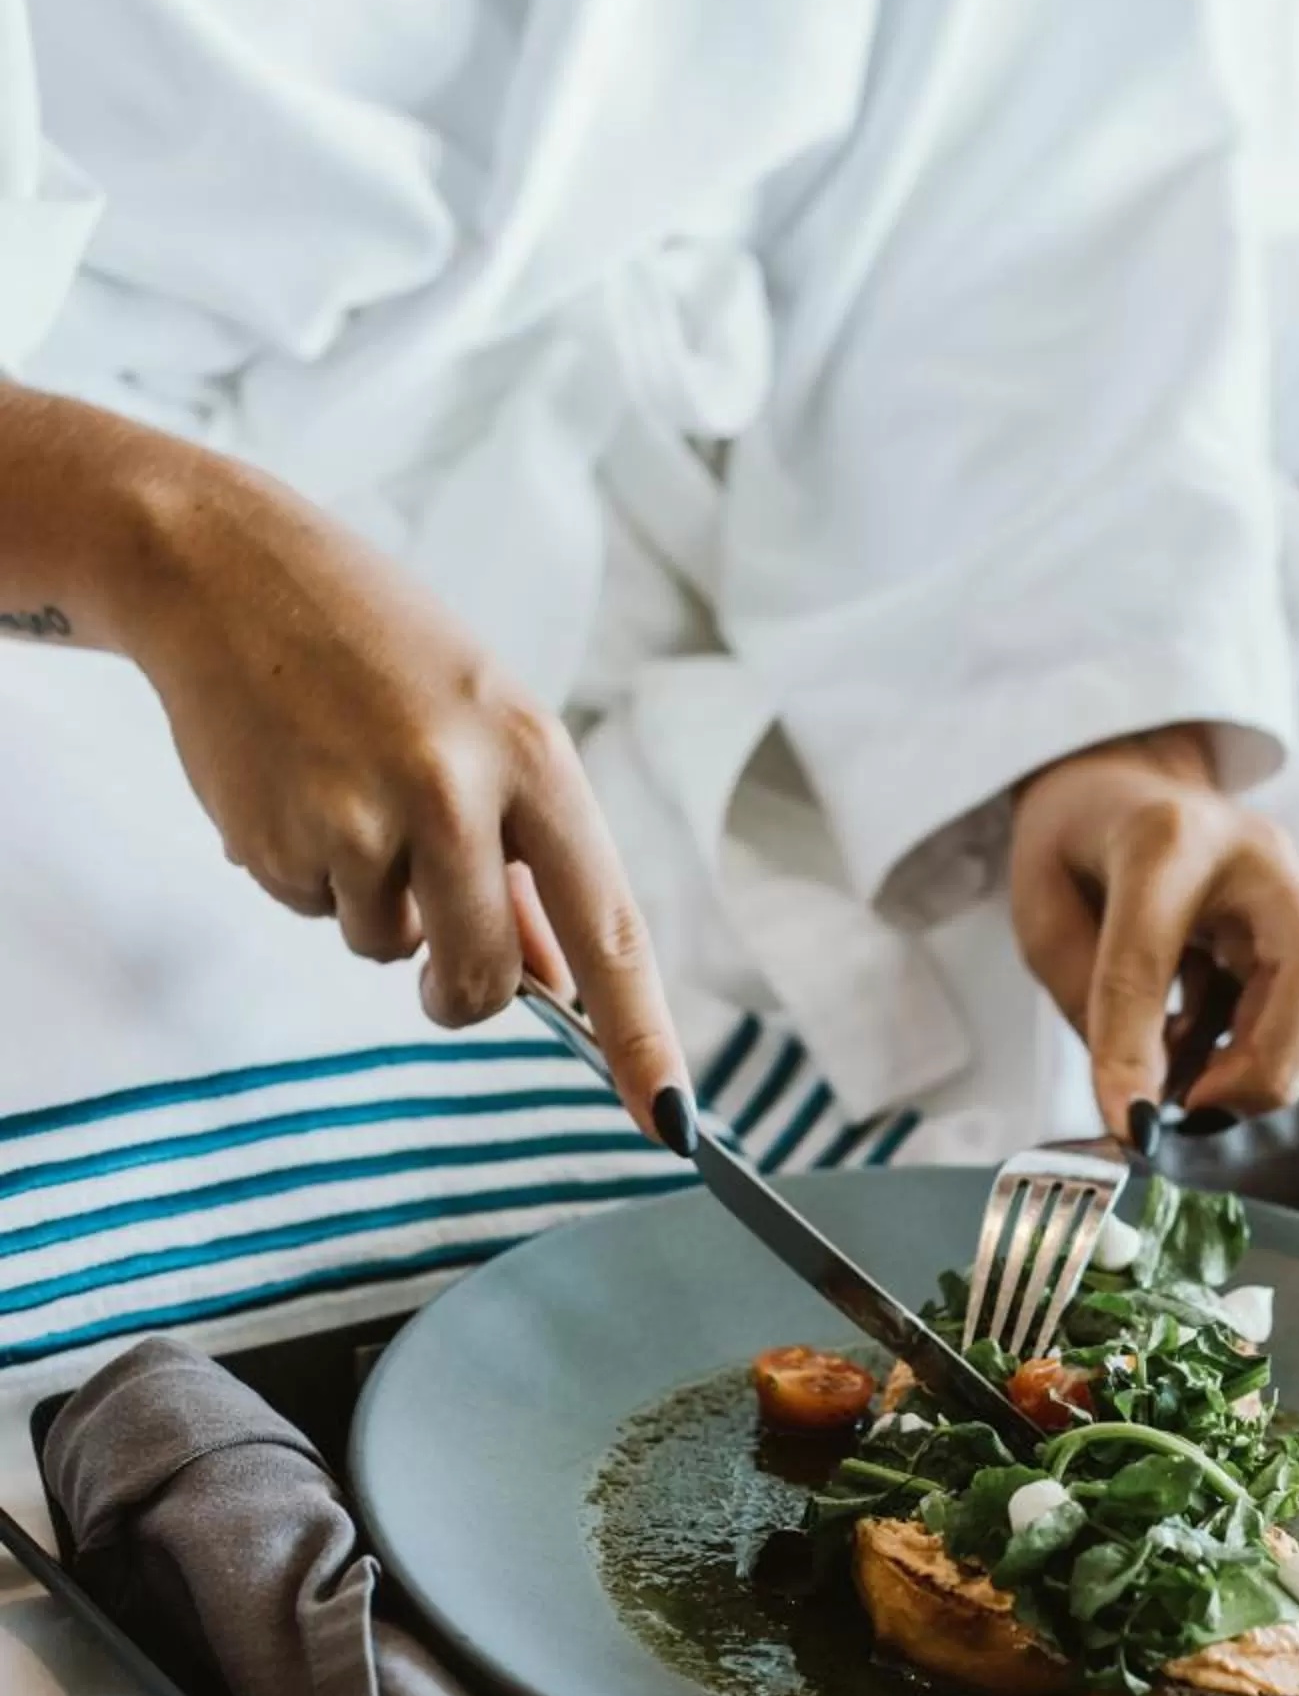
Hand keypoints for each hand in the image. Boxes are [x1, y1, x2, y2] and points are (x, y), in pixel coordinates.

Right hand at [116, 445, 684, 1132]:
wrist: (227, 571)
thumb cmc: (380, 653)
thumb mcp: (485, 728)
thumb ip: (526, 855)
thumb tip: (556, 983)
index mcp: (536, 755)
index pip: (610, 926)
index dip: (643, 1038)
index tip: (674, 1124)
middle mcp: (458, 789)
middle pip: (484, 980)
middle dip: (462, 990)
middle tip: (437, 946)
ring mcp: (361, 818)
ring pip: (390, 951)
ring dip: (374, 906)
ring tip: (349, 793)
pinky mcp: (277, 839)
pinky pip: (314, 912)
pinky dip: (307, 873)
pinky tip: (294, 785)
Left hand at [1010, 726, 1298, 1136]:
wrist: (1132, 786)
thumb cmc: (1082, 845)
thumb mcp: (1044, 910)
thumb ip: (1084, 999)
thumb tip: (1136, 1100)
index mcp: (1163, 836)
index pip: (1150, 953)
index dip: (1136, 1046)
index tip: (1126, 1125)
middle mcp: (1257, 853)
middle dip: (1259, 1066)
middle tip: (1188, 1111)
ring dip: (1262, 1066)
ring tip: (1184, 1082)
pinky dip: (1261, 1052)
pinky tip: (1201, 1048)